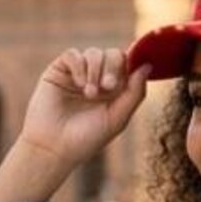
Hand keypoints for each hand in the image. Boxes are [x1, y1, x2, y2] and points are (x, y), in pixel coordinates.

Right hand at [17, 49, 151, 171]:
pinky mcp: (58, 71)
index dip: (131, 65)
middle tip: (107, 87)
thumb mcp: (117, 119)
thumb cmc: (85, 139)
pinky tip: (78, 84)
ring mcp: (78, 74)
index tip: (127, 78)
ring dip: (95, 71)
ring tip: (89, 93)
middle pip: (114, 55)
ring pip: (95, 53)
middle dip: (113, 68)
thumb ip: (135, 93)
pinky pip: (73, 55)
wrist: (53, 148)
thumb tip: (148, 65)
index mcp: (113, 91)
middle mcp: (96, 79)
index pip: (128, 65)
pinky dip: (79, 66)